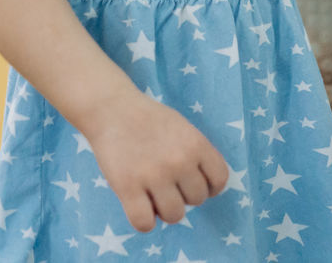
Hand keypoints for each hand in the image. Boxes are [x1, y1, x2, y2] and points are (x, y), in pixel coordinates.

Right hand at [80, 90, 229, 231]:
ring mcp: (154, 175)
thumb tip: (205, 186)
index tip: (193, 183)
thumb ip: (196, 154)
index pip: (219, 180)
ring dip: (164, 209)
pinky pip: (145, 223)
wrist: (112, 109)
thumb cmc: (148, 119)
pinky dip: (143, 221)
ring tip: (152, 194)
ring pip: (174, 216)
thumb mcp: (182, 128)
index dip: (209, 186)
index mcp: (196, 144)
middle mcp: (180, 161)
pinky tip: (138, 205)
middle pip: (197, 200)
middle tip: (166, 183)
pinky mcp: (128, 187)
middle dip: (183, 195)